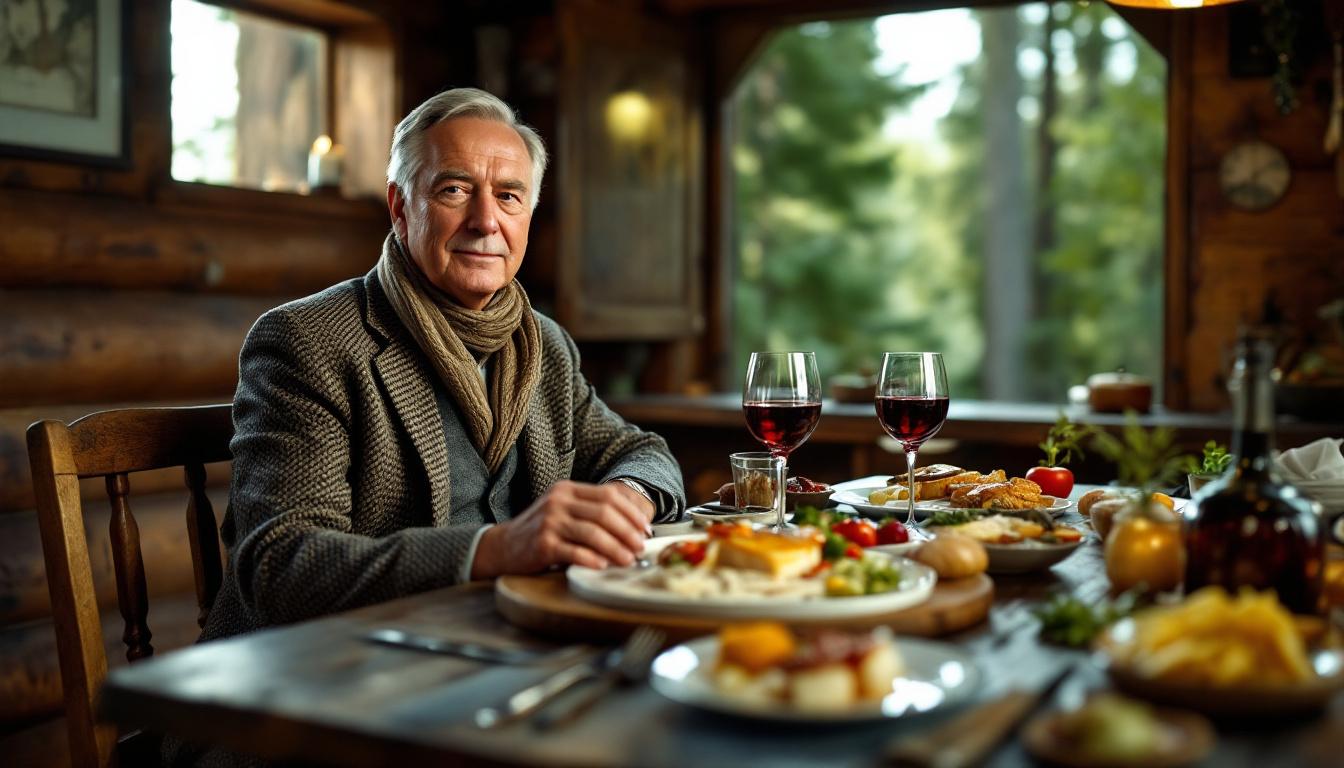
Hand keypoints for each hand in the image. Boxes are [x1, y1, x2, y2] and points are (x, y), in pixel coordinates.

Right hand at [470, 480, 649, 578]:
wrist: (502, 546)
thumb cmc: (540, 531)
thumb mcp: (562, 512)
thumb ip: (590, 513)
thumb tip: (632, 527)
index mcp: (568, 490)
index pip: (609, 495)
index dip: (631, 513)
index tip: (645, 529)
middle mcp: (558, 501)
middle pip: (604, 512)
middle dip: (628, 531)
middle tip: (640, 546)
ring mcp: (549, 522)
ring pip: (592, 532)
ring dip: (615, 548)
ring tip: (628, 559)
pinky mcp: (542, 544)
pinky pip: (573, 552)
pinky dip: (592, 559)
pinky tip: (603, 566)